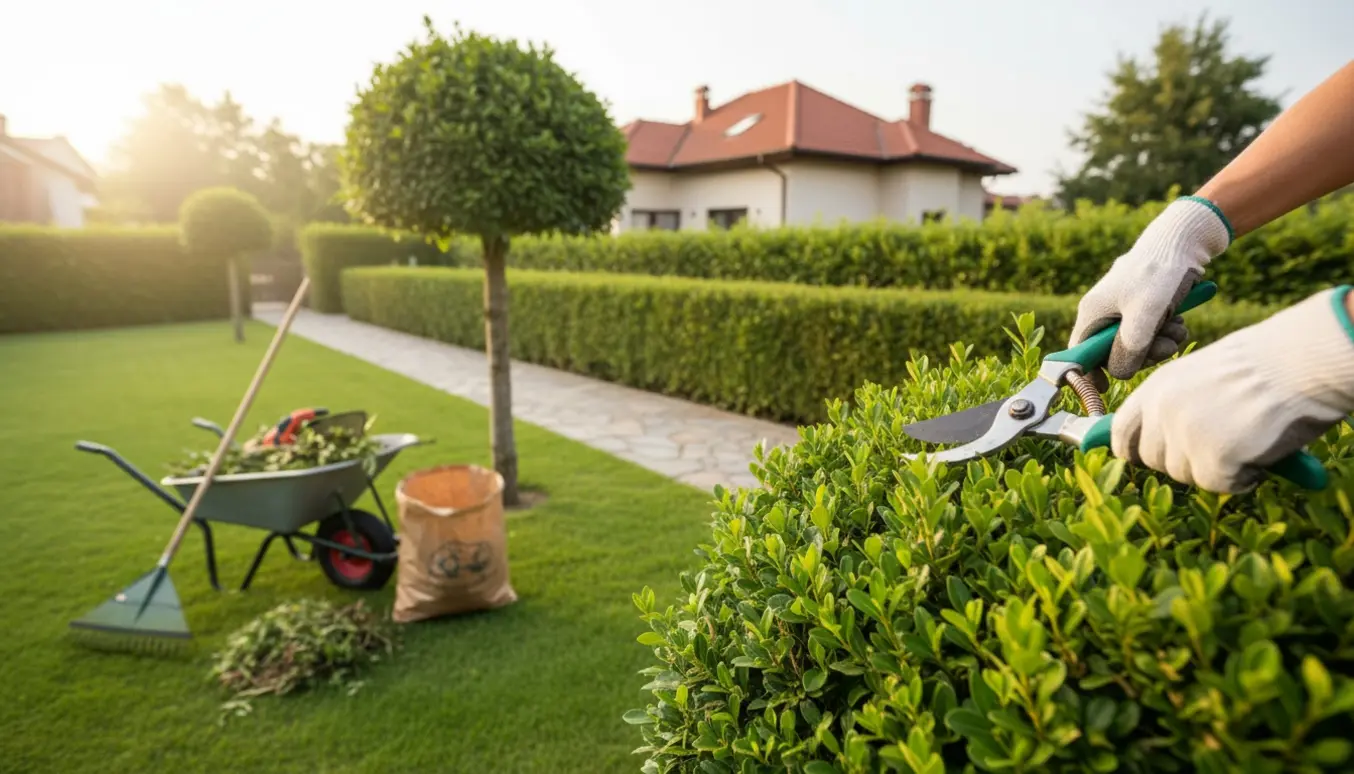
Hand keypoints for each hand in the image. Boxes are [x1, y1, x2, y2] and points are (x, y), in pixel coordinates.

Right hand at [1069, 197, 1231, 389]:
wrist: (1183, 240)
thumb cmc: (1160, 272)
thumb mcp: (1145, 314)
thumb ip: (1130, 347)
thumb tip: (1118, 374)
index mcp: (1093, 312)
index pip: (1081, 353)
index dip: (1091, 373)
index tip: (1107, 389)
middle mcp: (1104, 312)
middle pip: (1114, 352)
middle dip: (1142, 354)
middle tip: (1166, 347)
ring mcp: (1123, 309)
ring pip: (1136, 344)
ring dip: (1160, 343)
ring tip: (1178, 329)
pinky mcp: (1142, 306)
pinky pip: (1149, 332)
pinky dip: (1166, 332)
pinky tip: (1179, 321)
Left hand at [1110, 286, 1353, 492]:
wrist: (1300, 361)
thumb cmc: (1262, 366)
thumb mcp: (1200, 377)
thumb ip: (1174, 407)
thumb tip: (1156, 444)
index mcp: (1157, 387)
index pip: (1122, 431)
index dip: (1133, 450)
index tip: (1147, 459)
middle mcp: (1162, 410)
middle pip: (1153, 461)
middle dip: (1184, 461)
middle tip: (1219, 446)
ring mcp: (1184, 434)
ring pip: (1185, 475)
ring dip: (1215, 469)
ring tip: (1246, 441)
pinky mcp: (1213, 458)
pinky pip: (1218, 484)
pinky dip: (1242, 478)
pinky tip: (1260, 453)